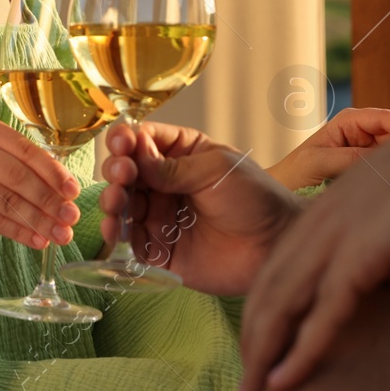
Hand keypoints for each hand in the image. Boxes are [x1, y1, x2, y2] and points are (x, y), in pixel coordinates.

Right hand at [0, 117, 80, 262]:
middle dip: (50, 200)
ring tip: (61, 235)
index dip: (53, 172)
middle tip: (72, 217)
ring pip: (9, 201)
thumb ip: (23, 168)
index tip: (74, 191)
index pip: (26, 150)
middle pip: (19, 176)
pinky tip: (39, 241)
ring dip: (39, 221)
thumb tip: (68, 192)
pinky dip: (20, 232)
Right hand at [99, 122, 302, 294]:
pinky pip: (132, 242)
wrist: (276, 245)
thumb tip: (134, 155)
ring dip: (113, 201)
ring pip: (124, 206)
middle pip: (128, 173)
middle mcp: (168, 184)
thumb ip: (172, 167)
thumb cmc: (256, 198)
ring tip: (116, 201)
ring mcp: (162, 217)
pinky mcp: (162, 250)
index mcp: (183, 155)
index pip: (144, 141)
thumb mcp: (215, 170)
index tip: (121, 144)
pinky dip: (118, 235)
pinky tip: (115, 229)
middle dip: (118, 170)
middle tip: (122, 174)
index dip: (127, 140)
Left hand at [238, 86, 389, 390]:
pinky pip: (324, 311)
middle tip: (245, 390)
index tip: (259, 355)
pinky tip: (286, 379)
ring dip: (263, 356)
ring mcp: (335, 236)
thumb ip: (382, 252)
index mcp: (322, 216)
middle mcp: (317, 226)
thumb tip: (382, 280)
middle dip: (251, 345)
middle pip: (266, 294)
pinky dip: (301, 350)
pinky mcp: (362, 251)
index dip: (262, 318)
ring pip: (281, 306)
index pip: (276, 275)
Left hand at [265, 106, 389, 188]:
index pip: (386, 118)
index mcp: (350, 120)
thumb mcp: (319, 162)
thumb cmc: (294, 172)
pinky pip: (388, 170)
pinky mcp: (369, 169)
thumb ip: (349, 157)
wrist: (283, 191)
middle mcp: (363, 132)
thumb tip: (382, 160)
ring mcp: (367, 151)